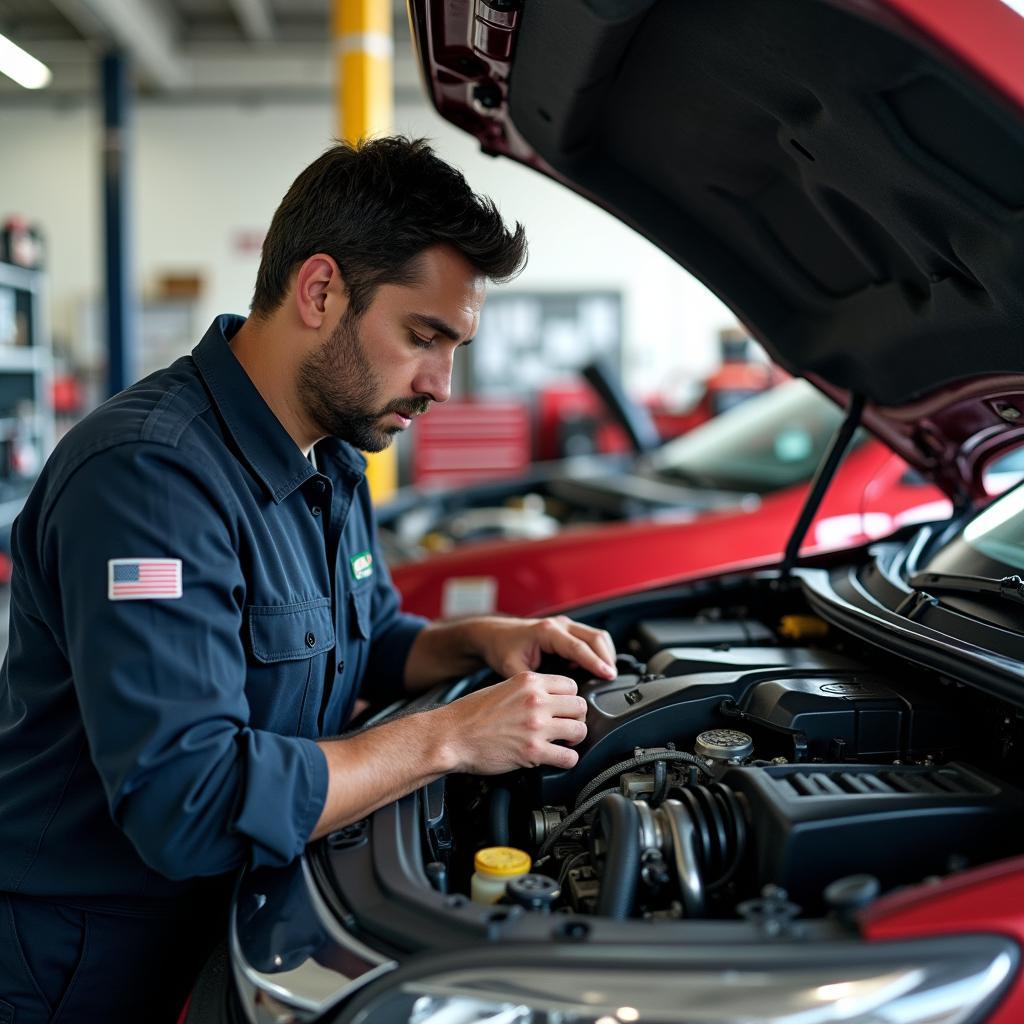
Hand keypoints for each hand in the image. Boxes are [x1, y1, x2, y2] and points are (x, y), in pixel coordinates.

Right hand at [436, 671, 588, 772]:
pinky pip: (569, 757)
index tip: (564, 709)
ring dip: (574, 740)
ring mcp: (536, 726)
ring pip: (580, 730)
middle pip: (580, 707)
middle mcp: (536, 701)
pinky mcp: (533, 752)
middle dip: (575, 718)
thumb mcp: (502, 688)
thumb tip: (549, 698)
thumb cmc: (470, 714)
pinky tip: (557, 758)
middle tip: (566, 727)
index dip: (569, 699)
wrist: (451, 736)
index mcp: (529, 682)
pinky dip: (567, 760)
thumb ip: (528, 690)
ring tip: (563, 743)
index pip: (572, 685)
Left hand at [471, 615, 616, 680]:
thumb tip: (549, 698)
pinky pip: (591, 638)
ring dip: (606, 654)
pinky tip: (597, 668)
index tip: (608, 675)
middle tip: (612, 679)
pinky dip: (599, 651)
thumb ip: (531, 682)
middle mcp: (559, 624)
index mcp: (547, 631)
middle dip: (607, 657)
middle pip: (595, 637)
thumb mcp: (510, 667)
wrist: (494, 634)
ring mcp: (565, 625)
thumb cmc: (502, 647)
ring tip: (608, 675)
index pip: (578, 647)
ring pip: (597, 635)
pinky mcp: (568, 630)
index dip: (595, 662)